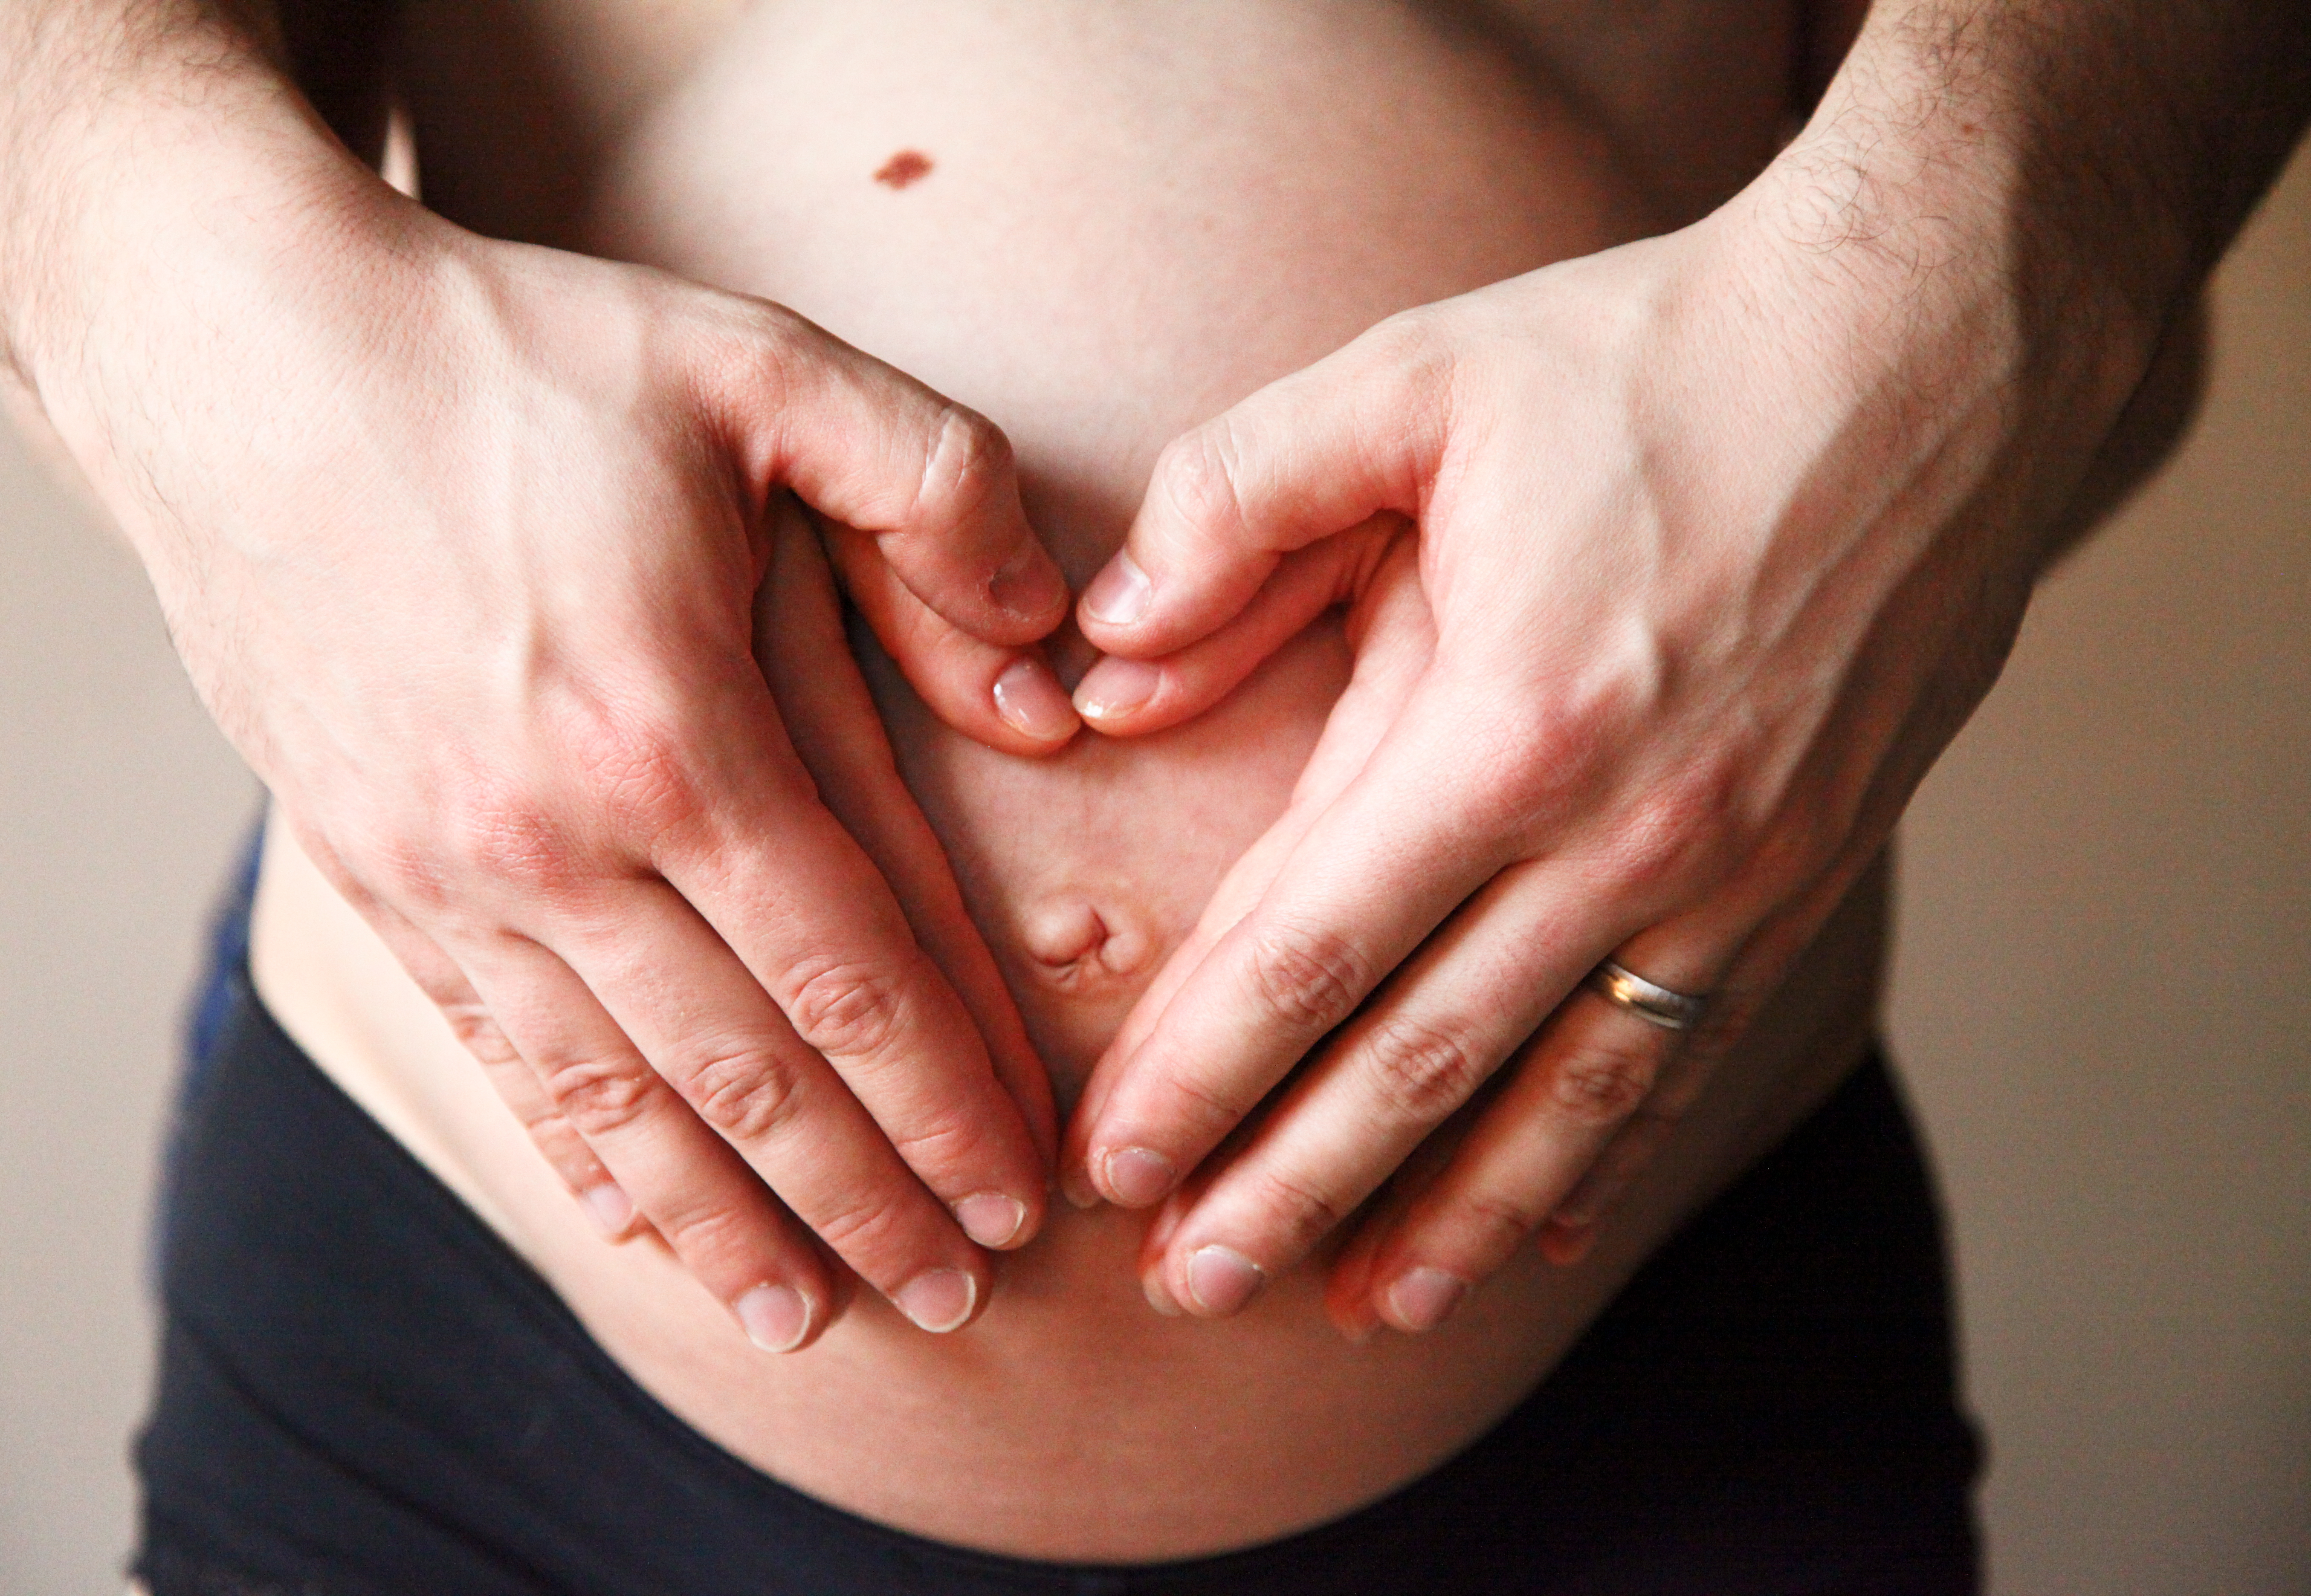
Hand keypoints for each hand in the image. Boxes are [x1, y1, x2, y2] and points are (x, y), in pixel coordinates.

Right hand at [43, 185, 1076, 1351]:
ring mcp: (444, 870)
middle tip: (959, 1296)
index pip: (850, 970)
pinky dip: (582, 1155)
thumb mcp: (762, 368)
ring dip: (730, 1223)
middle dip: (867, 1196)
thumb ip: (939, 495)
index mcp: (670, 728)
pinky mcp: (366, 871)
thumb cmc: (521, 359)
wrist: (247, 358)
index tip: (1018, 1191)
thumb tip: (1050, 671)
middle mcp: (552, 837)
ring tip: (818, 1317)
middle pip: (749, 1070)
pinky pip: (496, 1053)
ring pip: (621, 1099)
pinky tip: (644, 1229)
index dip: (946, 1096)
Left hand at [1057, 182, 2147, 1335]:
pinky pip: (1682, 1054)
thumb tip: (1102, 659)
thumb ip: (1231, 505)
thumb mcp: (1410, 379)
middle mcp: (1627, 833)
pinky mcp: (1804, 873)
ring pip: (1562, 1098)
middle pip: (1421, 1064)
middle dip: (1289, 1188)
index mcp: (1506, 723)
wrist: (1931, 349)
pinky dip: (1599, 1158)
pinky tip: (1531, 1237)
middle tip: (1186, 1291)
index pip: (1310, 951)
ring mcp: (1733, 872)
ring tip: (1351, 1313)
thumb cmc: (1646, 356)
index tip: (1111, 1164)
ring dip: (1444, 1216)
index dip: (1198, 1074)